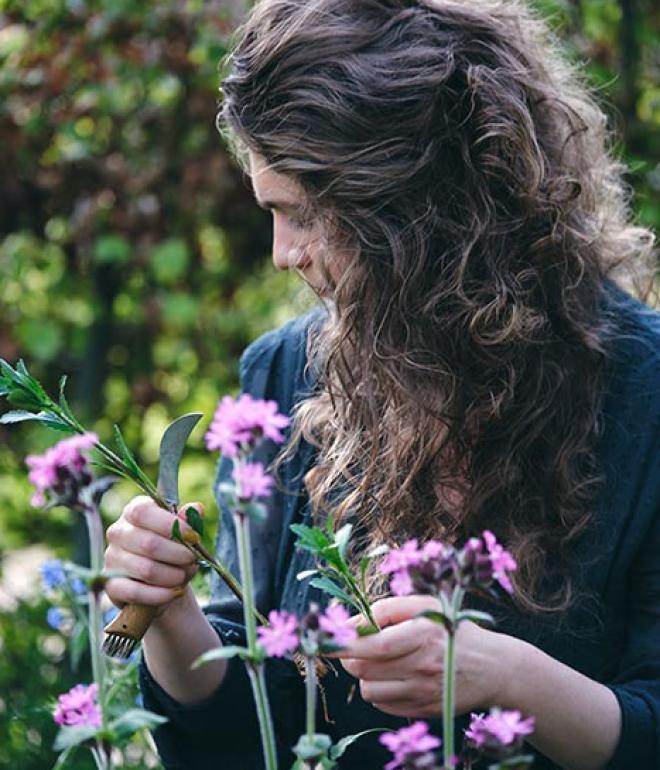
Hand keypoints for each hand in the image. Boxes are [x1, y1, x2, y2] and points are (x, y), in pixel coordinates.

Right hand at [105, 495, 201, 616]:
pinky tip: (176, 591)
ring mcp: (111, 559)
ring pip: (146, 570)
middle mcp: (118, 532)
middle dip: (178, 554)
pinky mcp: (111, 585)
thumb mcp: (182, 531)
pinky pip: (136, 592)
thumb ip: (188, 519)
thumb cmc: (172, 548)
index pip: (143, 512)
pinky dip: (161, 594)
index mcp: (133, 511)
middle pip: (149, 544)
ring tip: (184, 575)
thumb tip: (197, 509)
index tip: (193, 537)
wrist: (160, 580)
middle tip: (192, 559)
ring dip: (173, 575)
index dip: (170, 525)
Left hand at [337, 595, 516, 718]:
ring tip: (380, 661)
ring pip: (368, 689)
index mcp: (423, 634)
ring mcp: (422, 692)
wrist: (493, 667)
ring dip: (365, 674)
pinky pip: (382, 705)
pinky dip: (379, 691)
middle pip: (365, 668)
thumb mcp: (425, 605)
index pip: (375, 645)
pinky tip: (394, 677)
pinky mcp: (423, 710)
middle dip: (351, 655)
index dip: (345, 643)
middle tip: (359, 645)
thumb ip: (388, 608)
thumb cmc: (452, 628)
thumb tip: (352, 623)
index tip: (327, 639)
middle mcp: (422, 666)